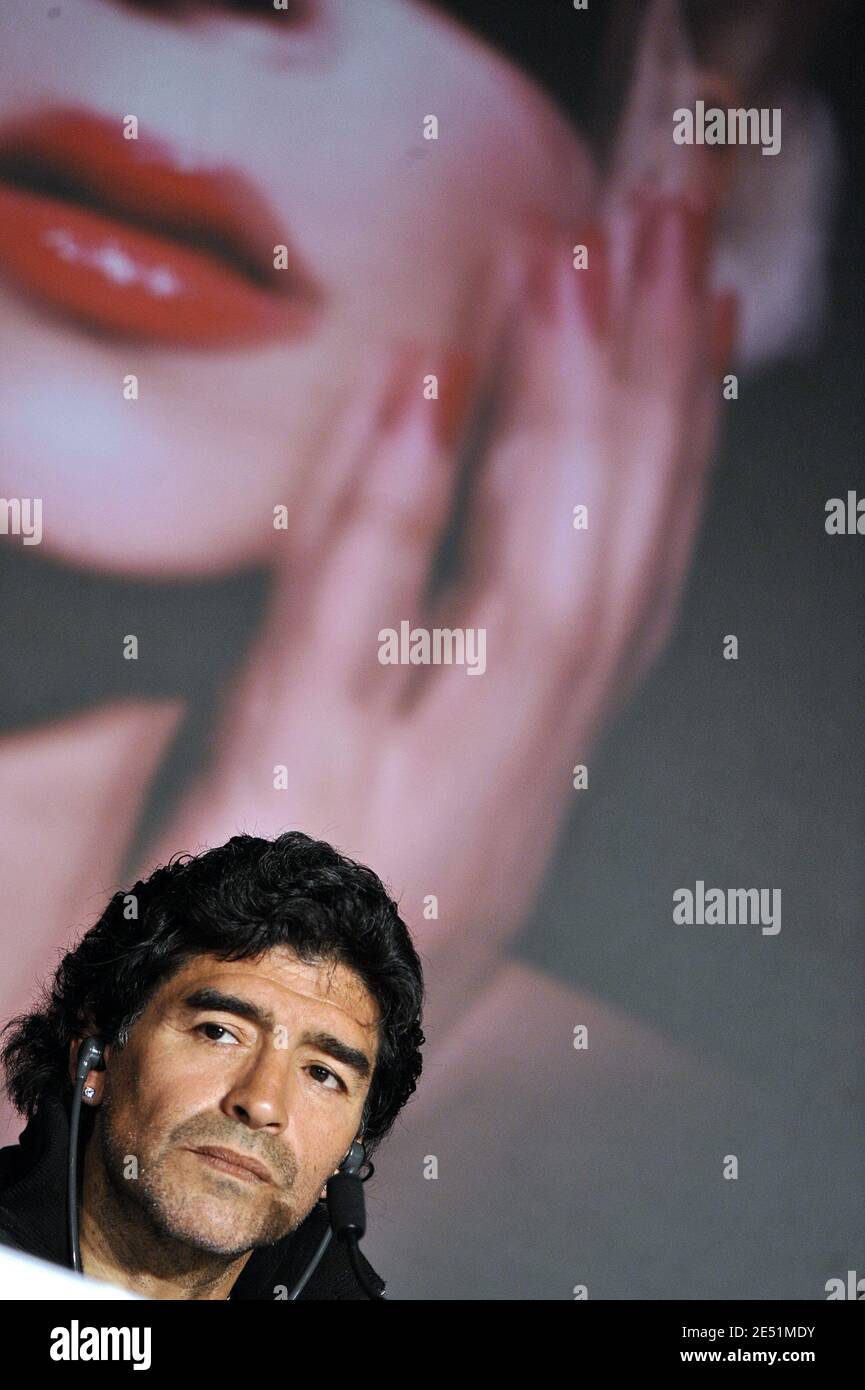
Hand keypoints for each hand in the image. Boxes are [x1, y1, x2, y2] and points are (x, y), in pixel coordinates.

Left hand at [141, 193, 733, 1022]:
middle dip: (657, 398)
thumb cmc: (325, 932)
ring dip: (561, 421)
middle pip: (619, 571)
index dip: (679, 451)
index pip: (634, 592)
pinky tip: (428, 389)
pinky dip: (398, 508)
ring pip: (537, 597)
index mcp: (533, 779)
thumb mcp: (430, 806)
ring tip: (575, 272)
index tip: (696, 320)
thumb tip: (479, 534)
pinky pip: (356, 640)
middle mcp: (507, 782)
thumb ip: (465, 677)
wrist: (233, 1084)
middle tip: (668, 237)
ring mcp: (415, 788)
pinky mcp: (292, 788)